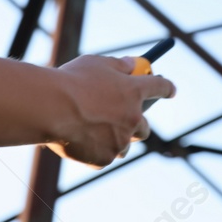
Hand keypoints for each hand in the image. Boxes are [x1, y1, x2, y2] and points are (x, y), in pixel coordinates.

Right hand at [47, 55, 176, 167]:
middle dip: (137, 124)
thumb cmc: (70, 81)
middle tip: (123, 119)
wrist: (50, 108)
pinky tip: (78, 140)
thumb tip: (130, 65)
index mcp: (134, 91)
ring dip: (115, 140)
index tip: (171, 90)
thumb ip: (116, 65)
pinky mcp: (104, 158)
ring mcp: (120, 140)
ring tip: (92, 131)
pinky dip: (94, 150)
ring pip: (124, 144)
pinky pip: (103, 155)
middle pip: (145, 127)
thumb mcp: (95, 63)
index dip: (167, 88)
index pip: (160, 87)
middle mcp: (133, 117)